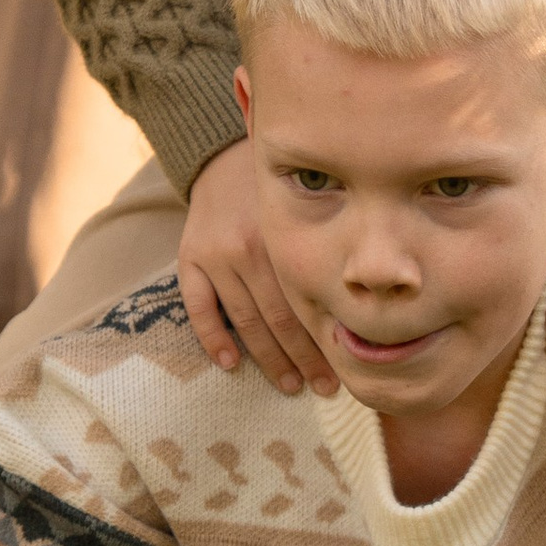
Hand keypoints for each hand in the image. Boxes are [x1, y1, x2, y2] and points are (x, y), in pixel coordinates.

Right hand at [178, 137, 334, 394]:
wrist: (222, 157)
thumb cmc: (280, 193)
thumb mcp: (309, 214)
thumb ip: (320, 255)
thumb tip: (356, 310)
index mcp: (286, 241)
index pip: (308, 305)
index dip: (325, 342)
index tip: (343, 370)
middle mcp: (251, 248)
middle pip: (280, 319)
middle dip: (304, 359)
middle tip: (323, 388)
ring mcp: (217, 254)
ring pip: (245, 320)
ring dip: (268, 359)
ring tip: (288, 385)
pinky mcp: (189, 256)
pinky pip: (199, 307)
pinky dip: (213, 338)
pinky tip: (230, 364)